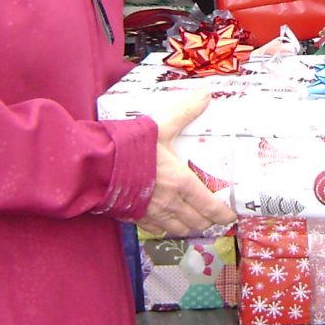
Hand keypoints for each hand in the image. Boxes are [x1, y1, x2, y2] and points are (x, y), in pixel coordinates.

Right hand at [139, 90, 235, 236]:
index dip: (223, 214)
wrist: (95, 164)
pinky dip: (166, 227)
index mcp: (181, 183)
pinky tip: (166, 219)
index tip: (230, 215)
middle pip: (197, 222)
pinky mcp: (134, 216)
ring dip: (189, 225)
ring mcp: (151, 213)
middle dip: (208, 220)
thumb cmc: (129, 147)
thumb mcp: (161, 126)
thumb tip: (205, 95)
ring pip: (178, 229)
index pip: (210, 207)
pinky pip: (156, 229)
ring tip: (193, 218)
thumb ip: (184, 112)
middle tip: (213, 214)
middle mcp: (169, 203)